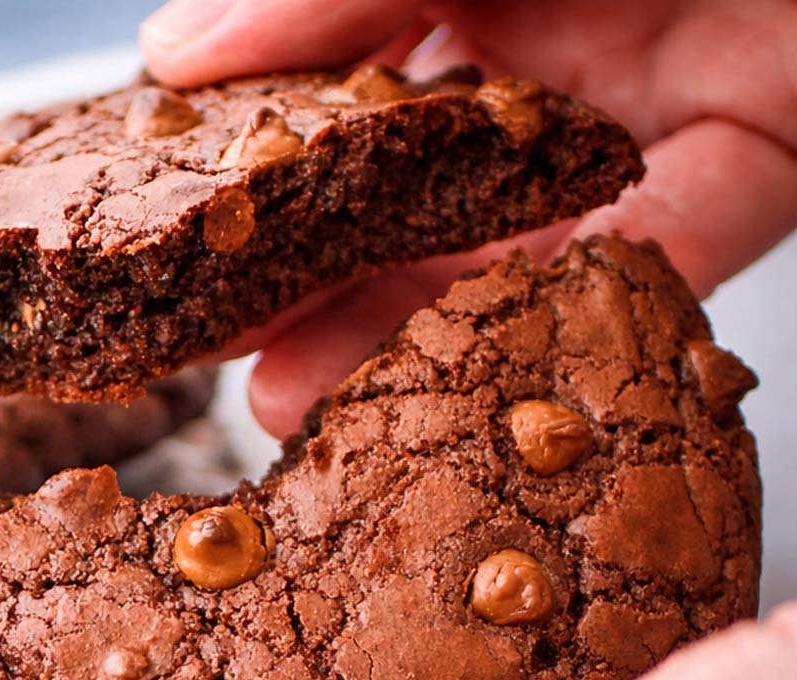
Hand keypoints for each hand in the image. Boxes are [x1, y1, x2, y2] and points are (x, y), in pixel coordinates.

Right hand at [139, 0, 796, 436]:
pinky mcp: (743, 162)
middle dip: (306, 286)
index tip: (172, 243)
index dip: (247, 174)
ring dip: (401, 331)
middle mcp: (541, 54)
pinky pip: (655, 254)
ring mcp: (633, 116)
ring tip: (297, 395)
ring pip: (503, 249)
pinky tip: (467, 372)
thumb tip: (176, 53)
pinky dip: (571, 311)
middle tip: (219, 353)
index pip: (329, 92)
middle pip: (402, 196)